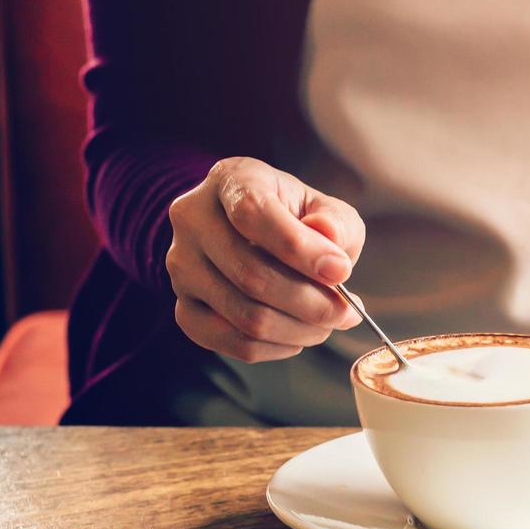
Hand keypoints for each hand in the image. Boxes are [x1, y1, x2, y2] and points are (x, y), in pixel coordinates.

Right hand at [166, 157, 364, 361]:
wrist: (252, 236)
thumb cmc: (294, 219)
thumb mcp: (323, 207)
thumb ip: (335, 222)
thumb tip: (329, 240)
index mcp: (230, 180)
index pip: (253, 215)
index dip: (300, 249)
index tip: (341, 271)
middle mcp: (193, 220)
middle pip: (252, 276)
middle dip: (313, 303)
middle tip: (347, 311)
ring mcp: (182, 267)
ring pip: (246, 317)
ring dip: (301, 330)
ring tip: (328, 322)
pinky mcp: (184, 309)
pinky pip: (234, 343)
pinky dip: (277, 348)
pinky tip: (299, 335)